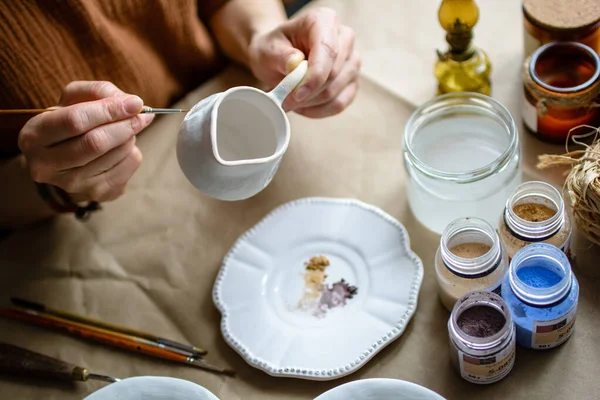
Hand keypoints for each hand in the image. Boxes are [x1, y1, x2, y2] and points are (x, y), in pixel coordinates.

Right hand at [18, 81, 152, 202]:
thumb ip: (99, 92)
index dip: (108, 110)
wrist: (64, 162)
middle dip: (125, 125)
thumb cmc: (70, 123)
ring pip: (116, 154)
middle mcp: (47, 165)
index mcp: (35, 136)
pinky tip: (122, 147)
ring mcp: (72, 184)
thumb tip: (133, 103)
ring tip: (125, 130)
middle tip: (143, 115)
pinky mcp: (97, 193)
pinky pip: (128, 166)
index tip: (135, 103)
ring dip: (130, 137)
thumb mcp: (74, 100)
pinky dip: (133, 151)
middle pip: (96, 143)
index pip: (75, 121)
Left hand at [248, 7, 359, 117]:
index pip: (328, 51)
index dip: (314, 77)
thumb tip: (294, 64)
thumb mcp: (268, 49)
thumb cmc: (274, 49)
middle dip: (308, 94)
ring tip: (290, 100)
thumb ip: (280, 56)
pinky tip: (303, 107)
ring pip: (336, 92)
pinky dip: (319, 110)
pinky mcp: (351, 81)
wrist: (278, 56)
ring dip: (311, 103)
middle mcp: (344, 38)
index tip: (296, 95)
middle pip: (333, 74)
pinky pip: (340, 103)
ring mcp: (351, 60)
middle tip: (284, 100)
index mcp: (324, 20)